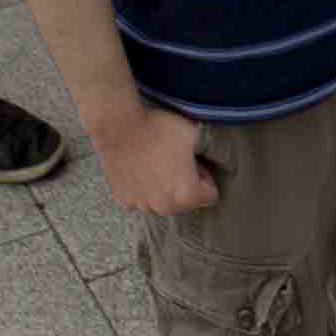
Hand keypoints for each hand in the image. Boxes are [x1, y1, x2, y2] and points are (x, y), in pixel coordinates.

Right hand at [91, 104, 216, 218]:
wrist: (119, 127)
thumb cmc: (159, 129)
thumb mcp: (196, 135)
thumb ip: (212, 154)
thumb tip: (216, 161)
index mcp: (187, 196)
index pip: (210, 195)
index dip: (204, 175)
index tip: (193, 162)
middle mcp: (165, 208)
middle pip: (186, 202)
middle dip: (184, 185)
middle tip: (174, 161)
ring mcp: (142, 206)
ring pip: (163, 202)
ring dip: (163, 188)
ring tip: (155, 163)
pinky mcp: (124, 201)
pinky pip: (142, 199)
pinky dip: (143, 189)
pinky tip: (140, 168)